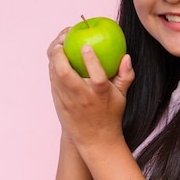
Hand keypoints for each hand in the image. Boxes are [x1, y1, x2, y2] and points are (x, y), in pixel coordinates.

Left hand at [47, 28, 134, 148]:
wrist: (94, 139)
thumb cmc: (110, 114)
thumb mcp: (122, 97)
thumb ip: (126, 76)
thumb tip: (126, 57)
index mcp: (100, 95)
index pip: (97, 76)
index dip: (91, 59)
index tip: (87, 46)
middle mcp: (82, 98)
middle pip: (65, 74)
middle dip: (59, 54)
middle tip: (63, 39)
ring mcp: (67, 101)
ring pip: (54, 75)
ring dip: (53, 57)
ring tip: (58, 43)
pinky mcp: (58, 102)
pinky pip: (52, 80)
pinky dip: (52, 66)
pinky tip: (56, 56)